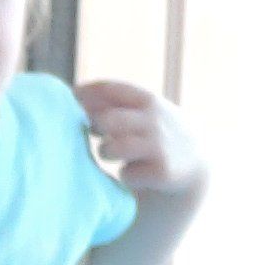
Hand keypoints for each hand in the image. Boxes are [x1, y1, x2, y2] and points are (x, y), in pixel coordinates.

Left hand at [75, 79, 205, 196]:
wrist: (194, 164)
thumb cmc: (155, 134)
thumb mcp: (143, 112)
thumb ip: (114, 104)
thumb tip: (74, 96)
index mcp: (148, 99)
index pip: (109, 89)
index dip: (84, 95)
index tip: (70, 102)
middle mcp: (154, 119)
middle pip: (106, 120)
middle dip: (95, 126)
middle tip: (96, 131)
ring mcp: (158, 145)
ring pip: (111, 149)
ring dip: (105, 151)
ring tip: (112, 152)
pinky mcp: (161, 171)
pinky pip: (126, 174)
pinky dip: (125, 175)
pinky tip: (134, 172)